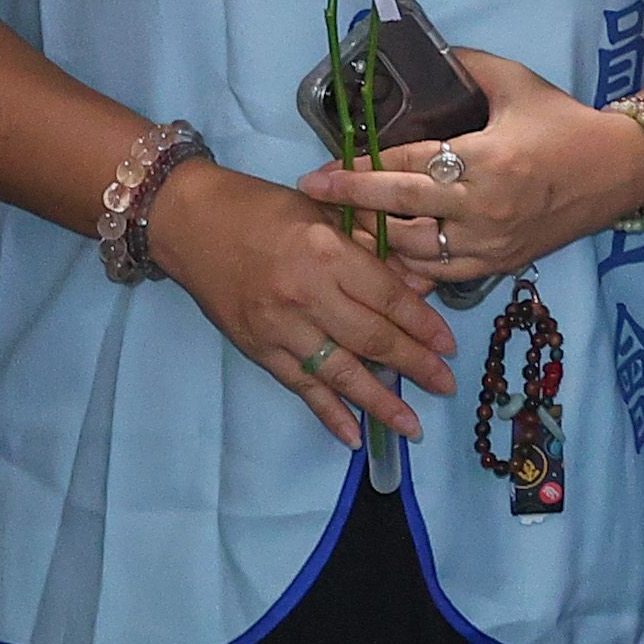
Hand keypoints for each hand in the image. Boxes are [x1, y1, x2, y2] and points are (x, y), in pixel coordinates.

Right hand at [147, 162, 456, 449]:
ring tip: (411, 427)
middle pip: (371, 339)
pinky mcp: (256, 349)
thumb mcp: (326, 211)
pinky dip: (328, 413)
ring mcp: (278, 327)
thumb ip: (373, 246)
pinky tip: (353, 435)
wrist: (193, 223)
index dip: (423, 324)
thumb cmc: (266, 209)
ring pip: (339, 372)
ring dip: (379, 402)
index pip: (387, 298)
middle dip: (414, 366)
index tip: (450, 346)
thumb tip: (422, 284)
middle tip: (447, 386)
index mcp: (327, 253)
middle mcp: (305, 295)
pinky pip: (300, 387)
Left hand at [296, 51, 643, 283]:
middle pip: (400, 209)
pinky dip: (409, 268)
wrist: (618, 171)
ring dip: (374, 238)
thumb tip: (427, 52)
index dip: (360, 166)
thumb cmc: (566, 123)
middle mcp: (484, 206)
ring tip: (343, 225)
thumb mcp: (518, 83)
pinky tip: (385, 257)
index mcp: (486, 158)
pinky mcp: (500, 264)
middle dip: (351, 202)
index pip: (407, 165)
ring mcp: (492, 241)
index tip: (322, 168)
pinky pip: (441, 274)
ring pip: (415, 250)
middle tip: (313, 195)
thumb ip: (470, 66)